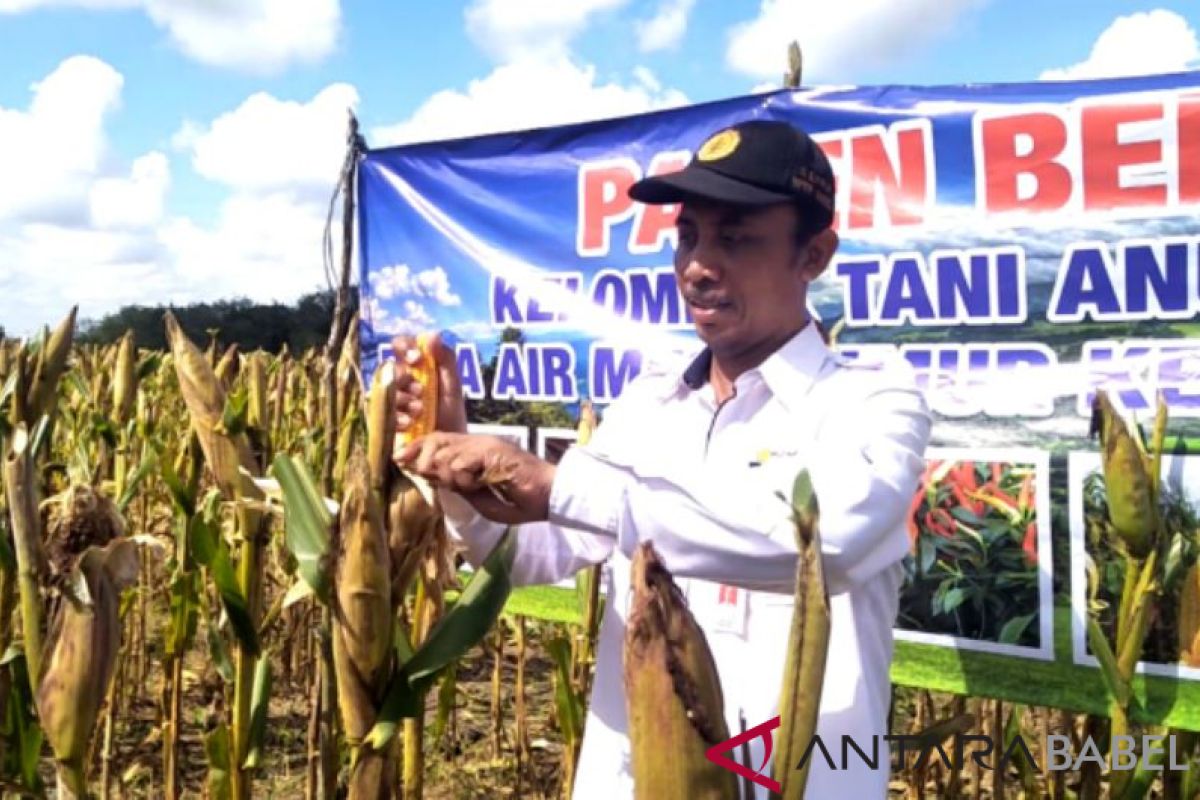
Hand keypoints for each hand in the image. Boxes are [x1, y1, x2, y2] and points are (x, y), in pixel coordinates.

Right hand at [390, 333, 466, 435]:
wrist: (448, 449)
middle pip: (389, 367)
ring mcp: (389, 400)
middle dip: (405, 379)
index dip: (405, 347)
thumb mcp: (453, 386)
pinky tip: (409, 423)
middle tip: (421, 392)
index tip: (418, 359)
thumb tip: (431, 336)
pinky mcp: (383, 420)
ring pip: (383, 389)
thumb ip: (446, 360)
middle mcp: (398, 380)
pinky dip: (396, 416)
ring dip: (402, 398)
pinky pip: (380, 412)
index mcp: (415, 367)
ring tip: (420, 411)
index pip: (401, 345)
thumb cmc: (450, 415)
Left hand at [397, 432, 555, 524]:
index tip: (398, 459)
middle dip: (427, 464)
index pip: (436, 440)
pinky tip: (478, 485)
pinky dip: (463, 478)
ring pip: (443, 454)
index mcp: (474, 451)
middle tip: (445, 482)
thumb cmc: (521, 501)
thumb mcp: (480, 498)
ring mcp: (484, 444)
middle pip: (433, 441)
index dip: (415, 448)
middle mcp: (477, 442)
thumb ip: (459, 487)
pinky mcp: (491, 450)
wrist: (550, 496)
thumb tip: (433, 480)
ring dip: (448, 476)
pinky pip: (460, 463)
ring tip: (470, 487)